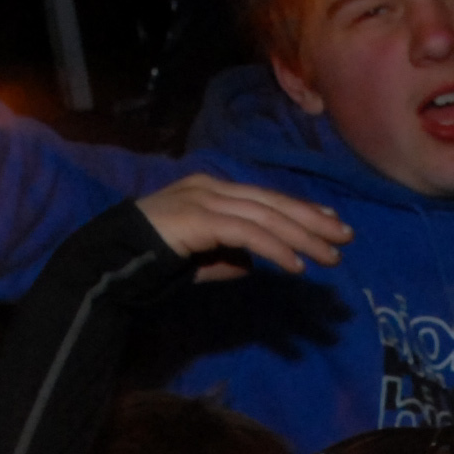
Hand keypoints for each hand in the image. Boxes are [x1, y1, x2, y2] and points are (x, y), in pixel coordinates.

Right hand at [135, 172, 352, 280]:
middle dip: (312, 220)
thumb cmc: (149, 263)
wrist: (108, 263)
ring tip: (330, 258)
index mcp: (211, 191)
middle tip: (345, 238)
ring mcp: (203, 199)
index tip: (331, 223)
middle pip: (272, 203)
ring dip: (302, 238)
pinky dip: (275, 249)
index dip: (300, 210)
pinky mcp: (198, 218)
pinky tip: (296, 266)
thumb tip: (253, 265)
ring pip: (265, 216)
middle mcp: (211, 187)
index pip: (265, 199)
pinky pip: (247, 234)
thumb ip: (225, 259)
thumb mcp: (199, 260)